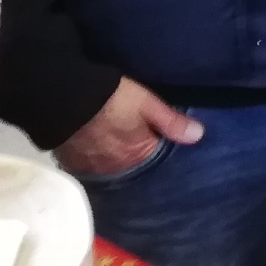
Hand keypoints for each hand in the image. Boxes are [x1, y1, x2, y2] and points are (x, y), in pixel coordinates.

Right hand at [54, 76, 202, 176]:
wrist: (66, 95)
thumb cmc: (112, 99)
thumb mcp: (147, 104)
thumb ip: (172, 122)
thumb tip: (199, 136)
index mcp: (135, 157)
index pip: (154, 157)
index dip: (156, 143)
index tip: (156, 134)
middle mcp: (113, 169)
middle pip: (130, 162)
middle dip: (134, 150)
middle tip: (133, 132)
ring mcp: (90, 167)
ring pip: (109, 162)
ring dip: (113, 153)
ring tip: (114, 136)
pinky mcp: (71, 161)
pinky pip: (88, 162)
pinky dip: (94, 154)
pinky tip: (95, 141)